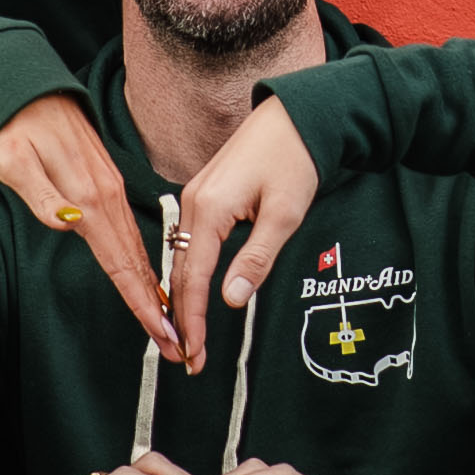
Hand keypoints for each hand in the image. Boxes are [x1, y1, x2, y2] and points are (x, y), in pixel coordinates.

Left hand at [0, 94, 189, 358]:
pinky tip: (150, 276)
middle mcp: (106, 195)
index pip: (119, 261)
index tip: (160, 330)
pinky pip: (129, 231)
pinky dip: (143, 260)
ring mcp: (109, 189)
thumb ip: (40, 195)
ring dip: (154, 286)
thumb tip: (66, 223)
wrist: (26, 93)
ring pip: (137, 247)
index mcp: (86, 197)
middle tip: (177, 344)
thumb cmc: (12, 131)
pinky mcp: (106, 184)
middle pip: (137, 261)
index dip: (140, 300)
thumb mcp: (12, 161)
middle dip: (157, 305)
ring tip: (169, 321)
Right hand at [168, 97, 328, 331]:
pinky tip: (192, 294)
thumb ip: (256, 259)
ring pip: (180, 258)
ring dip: (183, 298)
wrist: (295, 117)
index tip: (192, 352)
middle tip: (189, 358)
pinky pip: (186, 242)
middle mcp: (193, 202)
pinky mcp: (204, 195)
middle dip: (182, 318)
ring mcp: (195, 197)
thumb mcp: (284, 214)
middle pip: (179, 272)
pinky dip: (187, 274)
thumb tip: (230, 299)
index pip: (194, 278)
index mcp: (210, 209)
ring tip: (188, 335)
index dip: (192, 320)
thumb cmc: (295, 160)